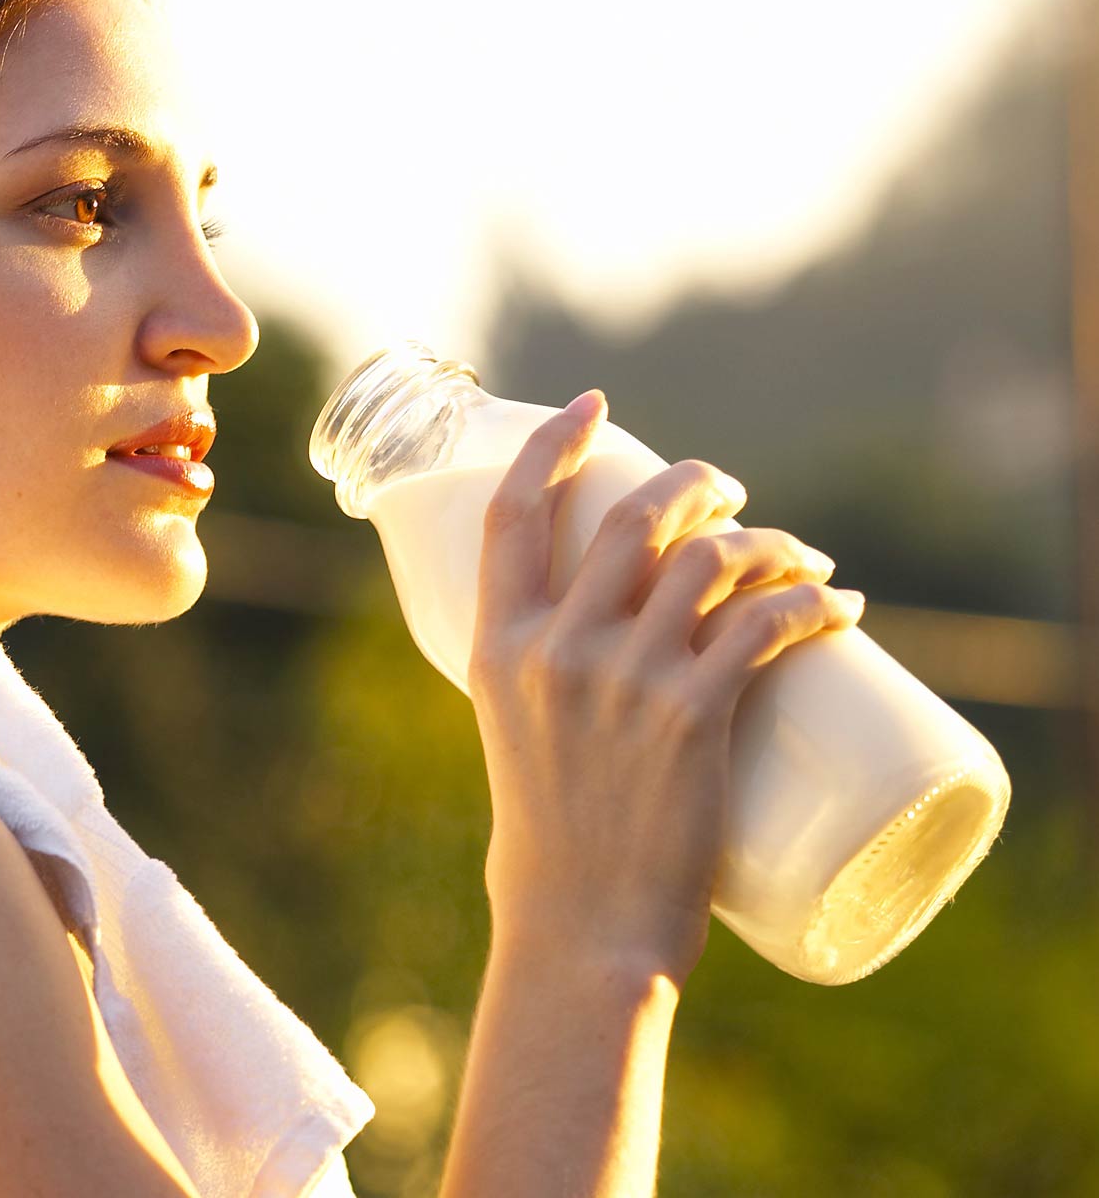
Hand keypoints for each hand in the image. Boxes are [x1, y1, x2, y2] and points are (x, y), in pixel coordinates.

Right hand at [465, 390, 864, 985]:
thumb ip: (545, 679)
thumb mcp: (514, 738)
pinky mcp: (693, 716)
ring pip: (708, 559)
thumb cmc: (550, 847)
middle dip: (692, 484)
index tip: (593, 407)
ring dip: (764, 538)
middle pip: (632, 518)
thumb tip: (608, 636)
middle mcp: (555, 649)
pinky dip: (814, 603)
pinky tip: (842, 605)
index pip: (513, 514)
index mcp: (496, 649)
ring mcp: (624, 680)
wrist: (580, 930)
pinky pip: (768, 625)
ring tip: (796, 552)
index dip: (552, 446)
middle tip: (726, 490)